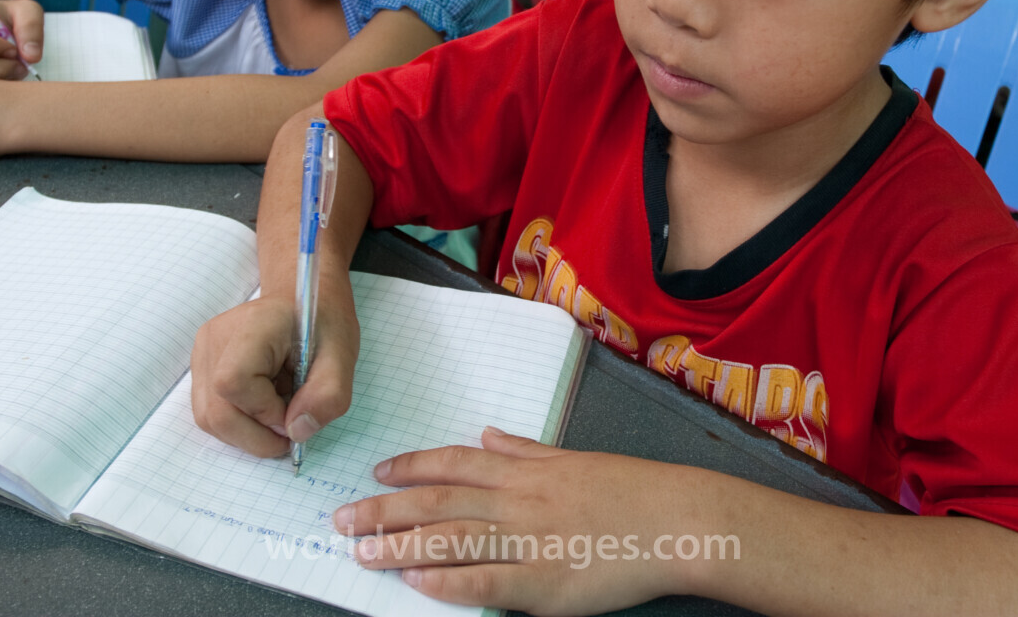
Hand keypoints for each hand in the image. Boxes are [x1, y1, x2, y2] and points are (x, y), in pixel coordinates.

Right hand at [190, 293, 359, 457]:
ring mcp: (203, 354)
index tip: (294, 411)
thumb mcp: (342, 356)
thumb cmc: (321, 323)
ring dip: (249, 432)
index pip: (234, 382)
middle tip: (290, 427)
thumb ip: (328, 395)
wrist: (301, 299)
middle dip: (257, 435)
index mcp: (252, 325)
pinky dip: (240, 423)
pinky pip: (212, 413)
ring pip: (209, 419)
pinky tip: (264, 406)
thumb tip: (296, 432)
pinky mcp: (202, 368)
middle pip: (215, 412)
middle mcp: (216, 338)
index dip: (264, 412)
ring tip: (279, 409)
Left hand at [333, 428, 708, 615]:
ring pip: (451, 539)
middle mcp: (518, 500)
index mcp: (524, 469)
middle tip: (342, 519)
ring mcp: (529, 541)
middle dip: (384, 510)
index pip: (454, 462)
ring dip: (401, 546)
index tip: (376, 473)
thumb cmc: (628, 489)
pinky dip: (449, 581)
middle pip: (438, 501)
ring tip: (361, 552)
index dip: (410, 466)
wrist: (676, 519)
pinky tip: (417, 583)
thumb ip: (525, 448)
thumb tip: (489, 433)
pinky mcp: (544, 582)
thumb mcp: (572, 457)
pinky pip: (487, 580)